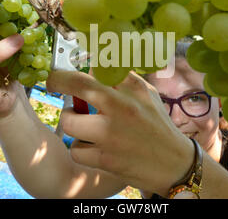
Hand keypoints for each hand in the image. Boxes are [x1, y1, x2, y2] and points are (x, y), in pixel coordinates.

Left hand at [47, 70, 194, 195]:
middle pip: (77, 83)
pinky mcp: (106, 159)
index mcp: (134, 88)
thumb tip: (95, 66)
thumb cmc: (158, 126)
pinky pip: (75, 149)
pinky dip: (80, 148)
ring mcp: (112, 134)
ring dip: (71, 122)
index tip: (69, 67)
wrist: (175, 163)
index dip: (80, 63)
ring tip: (81, 124)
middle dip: (57, 80)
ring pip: (69, 121)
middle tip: (52, 83)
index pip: (99, 64)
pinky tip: (92, 147)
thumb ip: (124, 80)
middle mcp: (122, 106)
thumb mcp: (148, 95)